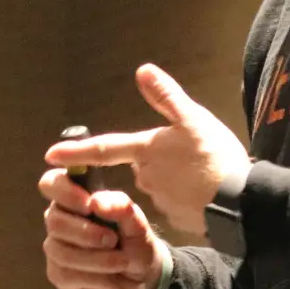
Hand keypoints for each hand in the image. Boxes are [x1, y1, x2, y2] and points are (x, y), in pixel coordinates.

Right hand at [39, 168, 167, 288]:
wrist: (142, 279)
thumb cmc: (134, 242)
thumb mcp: (137, 224)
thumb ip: (121, 207)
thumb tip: (96, 201)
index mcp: (75, 198)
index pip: (51, 183)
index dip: (64, 192)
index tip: (88, 205)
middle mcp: (59, 220)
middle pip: (54, 222)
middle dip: (86, 233)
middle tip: (113, 240)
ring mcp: (56, 248)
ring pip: (60, 251)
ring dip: (96, 259)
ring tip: (122, 262)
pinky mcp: (57, 275)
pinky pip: (66, 274)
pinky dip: (95, 278)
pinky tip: (111, 280)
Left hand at [44, 64, 250, 234]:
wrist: (240, 202)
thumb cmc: (215, 157)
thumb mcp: (193, 119)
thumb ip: (166, 96)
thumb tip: (142, 71)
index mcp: (147, 151)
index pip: (104, 150)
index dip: (76, 152)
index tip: (49, 156)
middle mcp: (146, 178)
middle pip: (141, 165)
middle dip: (155, 159)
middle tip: (189, 152)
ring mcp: (160, 200)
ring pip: (160, 183)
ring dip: (174, 178)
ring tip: (202, 172)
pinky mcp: (177, 217)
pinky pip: (176, 202)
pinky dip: (186, 196)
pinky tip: (205, 192)